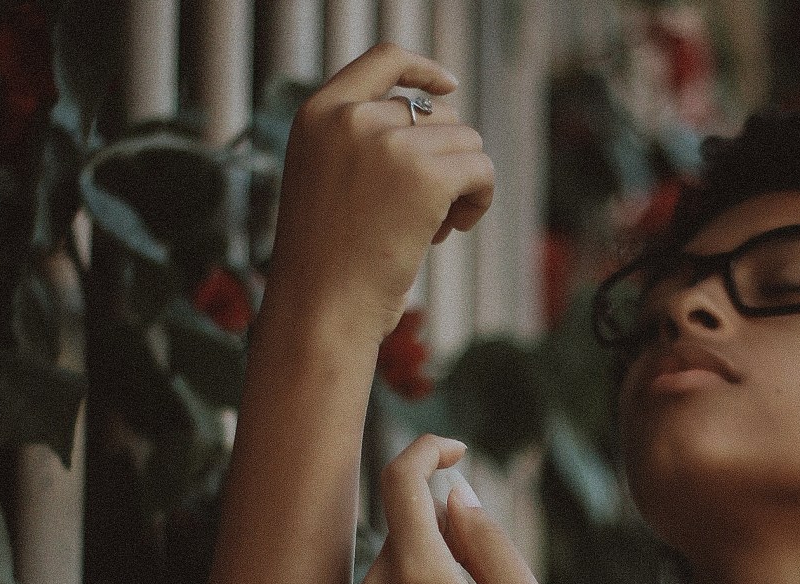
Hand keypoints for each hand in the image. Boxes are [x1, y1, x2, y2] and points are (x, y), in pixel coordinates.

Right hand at [262, 44, 494, 348]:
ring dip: (463, 185)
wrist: (321, 307)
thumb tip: (442, 126)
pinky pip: (481, 168)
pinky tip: (454, 231)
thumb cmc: (328, 263)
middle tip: (430, 216)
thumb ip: (365, 146)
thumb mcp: (328, 184)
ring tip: (436, 228)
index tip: (450, 88)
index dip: (423, 70)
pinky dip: (479, 199)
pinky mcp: (425, 175)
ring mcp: (388, 143)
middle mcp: (351, 118)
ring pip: (466, 142)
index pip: (382, 60)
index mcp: (318, 115)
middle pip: (437, 115)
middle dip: (444, 161)